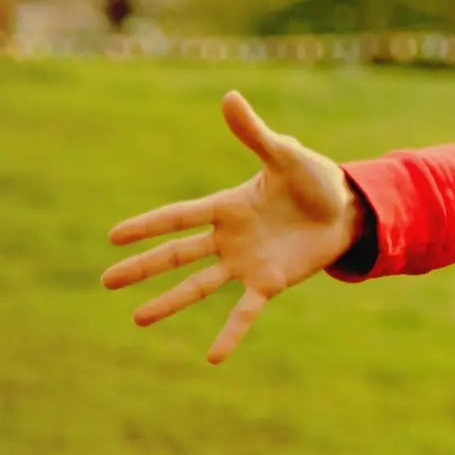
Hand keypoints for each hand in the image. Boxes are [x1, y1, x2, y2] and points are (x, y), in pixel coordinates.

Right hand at [102, 90, 364, 363]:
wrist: (349, 209)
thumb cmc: (315, 178)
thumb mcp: (286, 155)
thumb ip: (255, 133)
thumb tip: (229, 97)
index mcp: (228, 205)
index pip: (179, 216)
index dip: (148, 226)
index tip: (113, 237)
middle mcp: (230, 237)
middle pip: (178, 253)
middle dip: (143, 267)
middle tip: (105, 282)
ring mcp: (247, 262)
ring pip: (200, 286)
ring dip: (170, 302)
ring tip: (137, 319)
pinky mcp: (271, 282)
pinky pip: (245, 311)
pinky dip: (230, 334)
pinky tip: (212, 357)